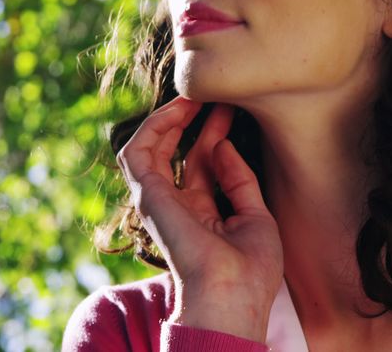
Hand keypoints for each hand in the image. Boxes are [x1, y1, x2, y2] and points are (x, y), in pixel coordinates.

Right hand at [116, 97, 282, 341]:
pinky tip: (177, 110)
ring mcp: (159, 200)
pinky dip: (153, 127)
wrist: (232, 297)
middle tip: (212, 95)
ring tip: (192, 96)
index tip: (230, 108)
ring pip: (149, 147)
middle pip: (177, 151)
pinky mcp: (147, 196)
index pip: (202, 162)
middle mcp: (177, 205)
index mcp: (201, 213)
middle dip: (192, 120)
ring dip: (168, 118)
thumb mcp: (256, 217)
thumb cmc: (249, 272)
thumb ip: (239, 180)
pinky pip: (136, 152)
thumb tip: (222, 145)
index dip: (214, 132)